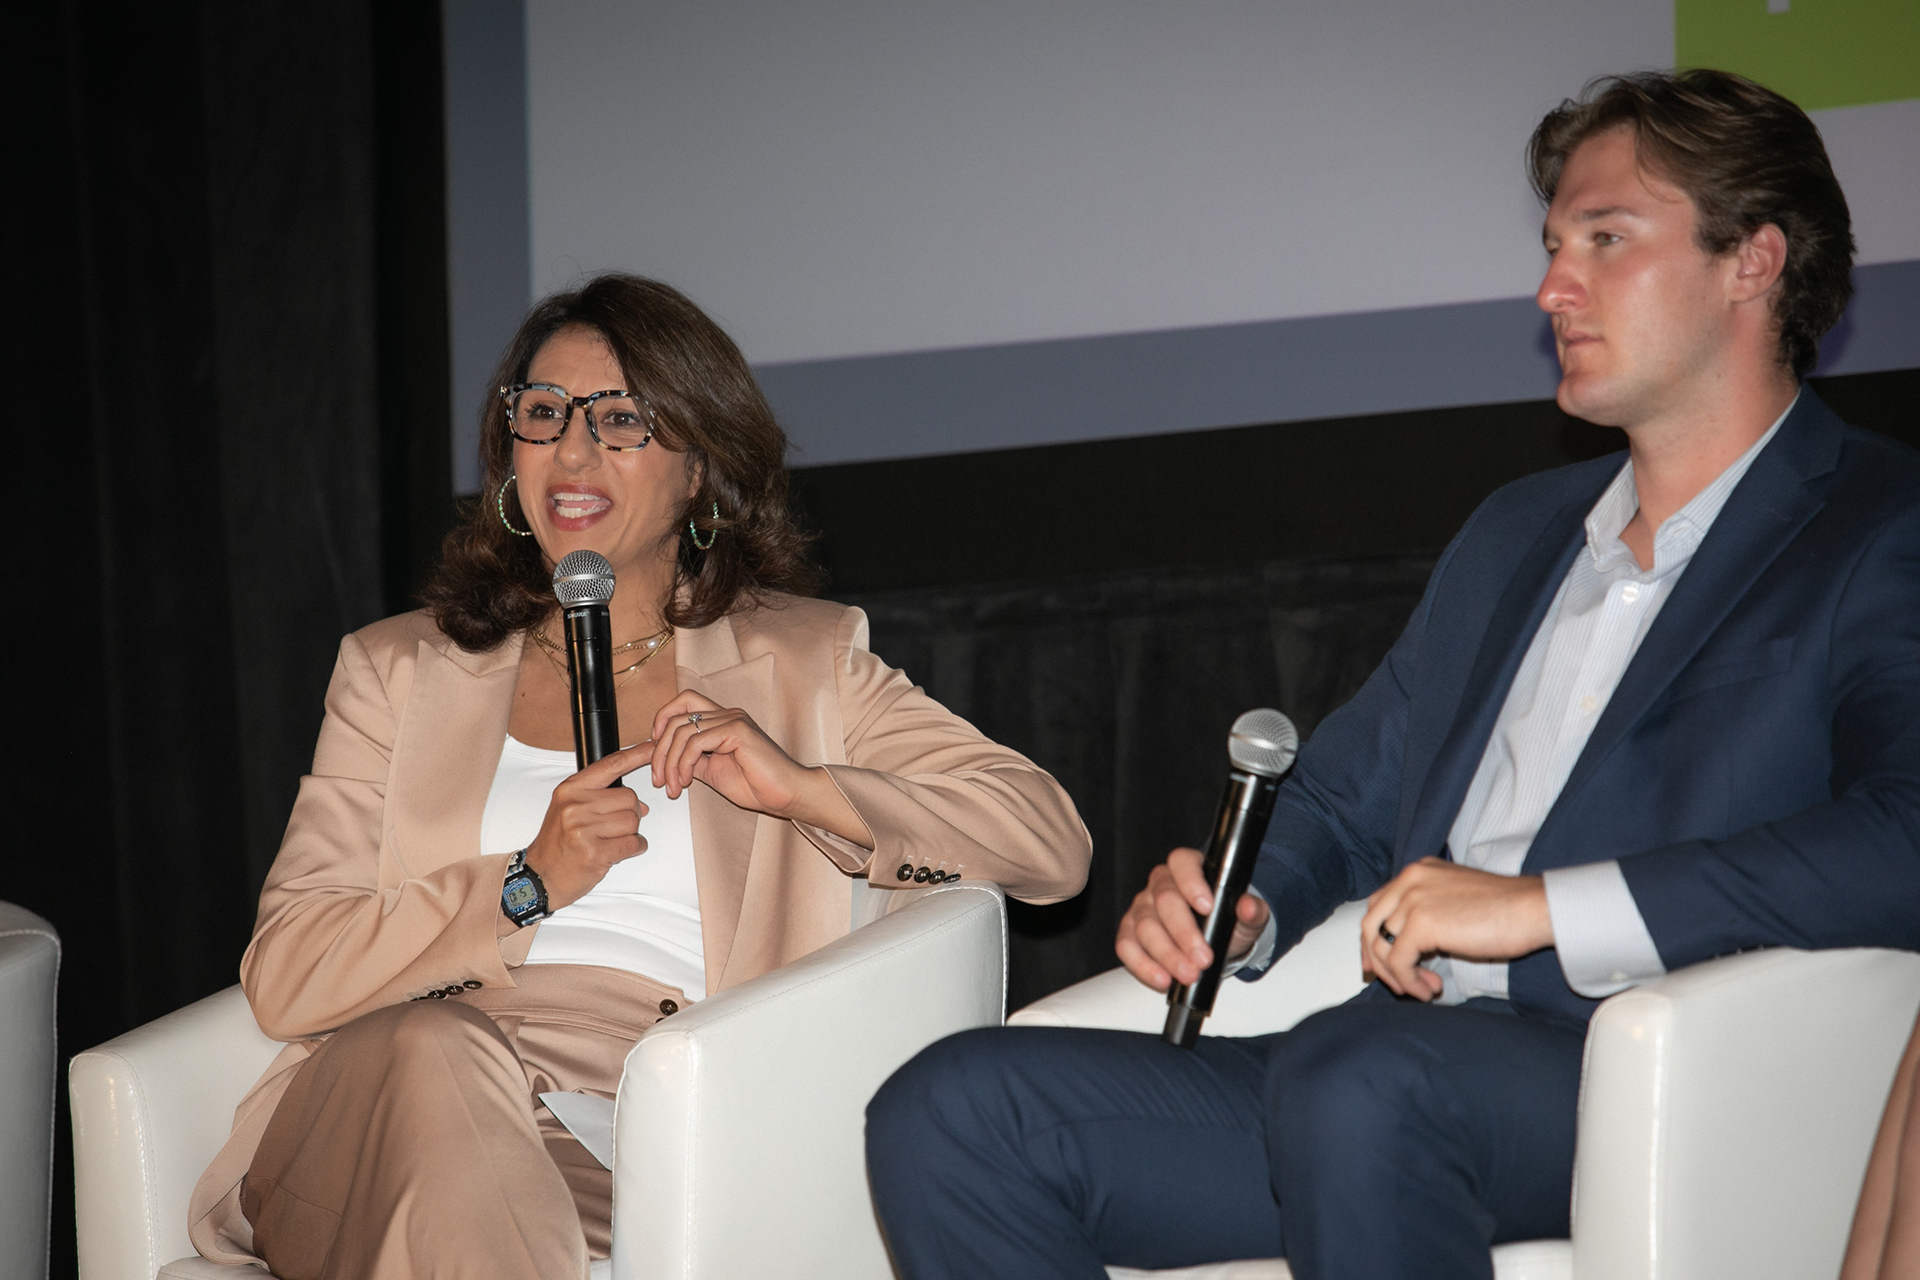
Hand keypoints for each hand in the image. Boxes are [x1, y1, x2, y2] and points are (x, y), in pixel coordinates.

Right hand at [521, 742, 653, 914]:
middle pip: (630, 798)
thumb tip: (640, 803)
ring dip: (631, 833)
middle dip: (630, 813)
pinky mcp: (595, 853)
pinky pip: (634, 843)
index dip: (636, 755)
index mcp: (570, 790)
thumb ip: (600, 797)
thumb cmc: (558, 842)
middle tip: (612, 828)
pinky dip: (635, 848)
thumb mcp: (569, 808)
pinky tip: (617, 852)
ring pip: (634, 821)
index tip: (653, 747)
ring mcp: (584, 830)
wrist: (540, 875)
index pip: (611, 765)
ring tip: (610, 841)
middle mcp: (575, 806)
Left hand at [648, 691, 872, 846]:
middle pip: (676, 717)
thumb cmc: (758, 785)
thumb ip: (693, 760)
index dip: (662, 719)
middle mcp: (728, 713)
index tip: (654, 750)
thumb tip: (664, 758)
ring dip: (670, 763)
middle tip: (659, 779)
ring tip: (673, 787)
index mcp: (723, 719)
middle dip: (659, 750)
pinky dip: (685, 763)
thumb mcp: (714, 771)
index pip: (684, 702)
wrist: (786, 795)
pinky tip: (687, 781)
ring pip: (682, 731)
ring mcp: (733, 719)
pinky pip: (696, 742)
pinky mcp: (738, 730)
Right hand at [1115, 847, 1270, 991]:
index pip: (1182, 863)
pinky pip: (1126, 946)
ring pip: (1144, 926)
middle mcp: (1160, 883)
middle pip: (1164, 901)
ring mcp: (1142, 907)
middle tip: (1203, 959)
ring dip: (1167, 955)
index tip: (1207, 908)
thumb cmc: (1227, 924)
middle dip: (1184, 933)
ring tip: (1189, 975)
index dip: (1192, 883)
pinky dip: (1143, 966)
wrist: (1215, 945)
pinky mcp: (1129, 932)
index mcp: (1188, 868)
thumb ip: (1252, 911)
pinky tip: (1163, 979)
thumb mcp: (1246, 918)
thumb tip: (1248, 907)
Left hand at [1359, 858, 1553, 1000]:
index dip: (1372, 938)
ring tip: (1426, 989)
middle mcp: (1409, 879)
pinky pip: (1398, 961)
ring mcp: (1412, 899)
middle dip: (1376, 960)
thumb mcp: (1455, 901)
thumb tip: (1403, 947)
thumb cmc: (1505, 911)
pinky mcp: (1421, 923)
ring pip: (1381, 946)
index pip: (1378, 904)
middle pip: (1370, 924)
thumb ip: (1427, 913)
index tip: (1377, 965)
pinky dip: (1409, 982)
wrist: (1532, 909)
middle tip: (1395, 984)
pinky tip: (1430, 990)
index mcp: (1417, 872)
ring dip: (1399, 976)